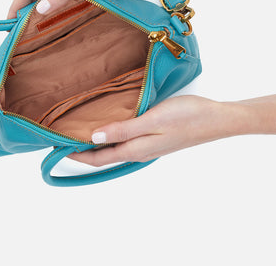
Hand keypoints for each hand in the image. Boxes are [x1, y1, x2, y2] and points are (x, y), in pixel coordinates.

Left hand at [68, 95, 248, 165]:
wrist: (216, 119)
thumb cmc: (187, 117)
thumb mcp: (151, 121)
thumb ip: (123, 130)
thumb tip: (94, 137)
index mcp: (136, 149)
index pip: (99, 157)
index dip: (77, 154)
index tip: (58, 148)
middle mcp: (139, 150)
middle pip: (104, 154)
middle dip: (83, 150)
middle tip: (64, 139)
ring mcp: (147, 145)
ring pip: (114, 147)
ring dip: (96, 143)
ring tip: (80, 133)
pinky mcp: (154, 138)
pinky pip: (125, 140)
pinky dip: (111, 136)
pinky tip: (109, 126)